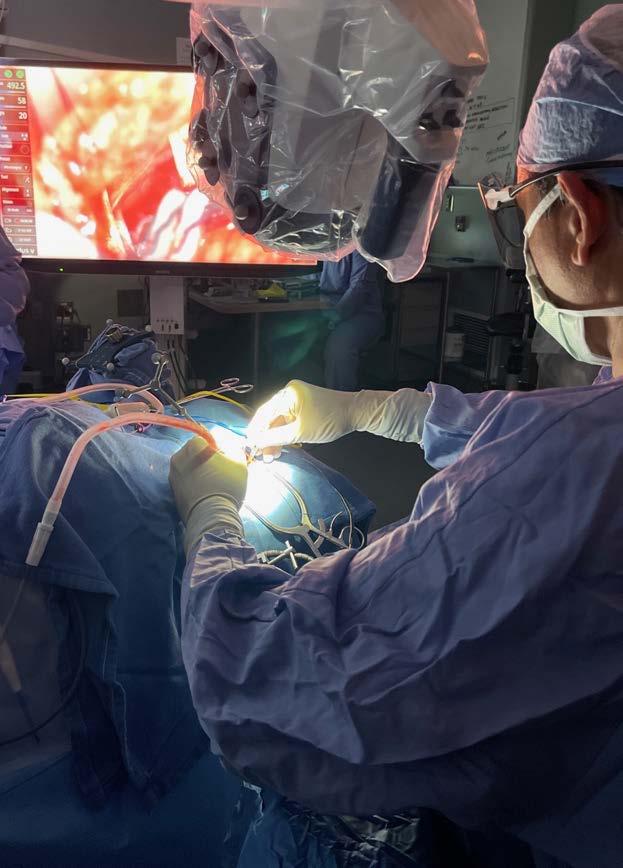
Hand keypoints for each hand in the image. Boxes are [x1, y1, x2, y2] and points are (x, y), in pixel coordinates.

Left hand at [169, 437, 247, 553]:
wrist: (211, 517)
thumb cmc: (226, 486)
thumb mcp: (239, 465)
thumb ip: (235, 451)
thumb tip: (230, 449)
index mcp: (192, 447)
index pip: (204, 441)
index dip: (215, 450)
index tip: (223, 462)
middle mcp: (177, 458)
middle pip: (193, 455)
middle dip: (203, 461)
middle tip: (218, 474)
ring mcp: (172, 476)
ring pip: (188, 469)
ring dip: (198, 474)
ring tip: (211, 486)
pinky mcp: (172, 492)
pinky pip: (184, 483)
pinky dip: (192, 486)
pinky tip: (204, 495)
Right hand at [246, 380, 357, 459]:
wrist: (355, 412)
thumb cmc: (328, 421)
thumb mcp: (299, 432)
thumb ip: (275, 438)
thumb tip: (255, 442)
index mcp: (286, 394)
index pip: (263, 414)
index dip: (255, 432)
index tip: (249, 448)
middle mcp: (288, 392)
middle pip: (270, 417)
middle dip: (265, 437)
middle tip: (261, 456)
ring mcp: (296, 398)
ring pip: (278, 420)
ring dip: (275, 437)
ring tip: (272, 456)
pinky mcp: (303, 404)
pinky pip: (288, 419)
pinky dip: (284, 432)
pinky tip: (281, 446)